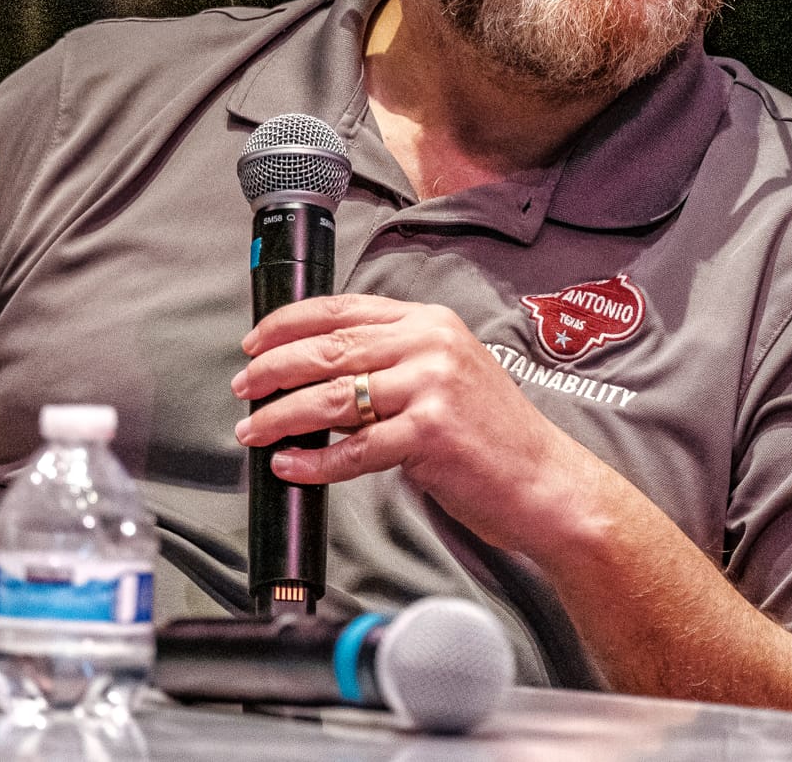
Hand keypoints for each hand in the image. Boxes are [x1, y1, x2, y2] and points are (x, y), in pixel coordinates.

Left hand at [231, 295, 604, 556]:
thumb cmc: (495, 436)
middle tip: (244, 388)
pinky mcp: (430, 432)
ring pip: (332, 396)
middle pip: (328, 349)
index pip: (343, 309)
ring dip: (281, 416)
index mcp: (430, 322)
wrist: (546, 481)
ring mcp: (432, 386)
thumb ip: (396, 362)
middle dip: (273, 369)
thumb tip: (321, 374)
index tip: (255, 342)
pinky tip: (291, 466)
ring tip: (254, 431)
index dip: (288, 324)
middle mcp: (430, 344)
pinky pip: (354, 449)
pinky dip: (314, 462)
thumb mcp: (449, 374)